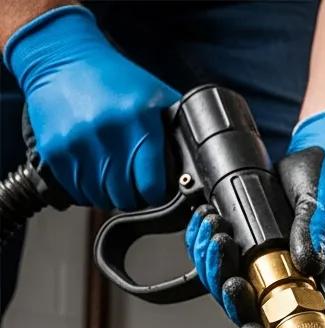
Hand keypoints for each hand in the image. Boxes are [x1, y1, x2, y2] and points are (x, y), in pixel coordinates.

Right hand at [4, 5, 179, 209]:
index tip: (155, 188)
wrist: (62, 57)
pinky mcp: (53, 150)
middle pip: (127, 197)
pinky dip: (86, 188)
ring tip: (112, 173)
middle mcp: (106, 133)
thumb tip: (196, 166)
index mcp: (138, 120)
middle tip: (134, 181)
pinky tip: (92, 169)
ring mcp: (76, 143)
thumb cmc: (113, 78)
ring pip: (101, 198)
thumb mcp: (155, 96)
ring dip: (109, 194)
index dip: (157, 192)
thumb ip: (177, 130)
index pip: (152, 186)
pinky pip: (76, 191)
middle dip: (134, 195)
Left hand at [184, 108, 324, 327]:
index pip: (288, 320)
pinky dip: (205, 243)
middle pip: (248, 306)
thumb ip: (315, 232)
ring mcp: (268, 262)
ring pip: (228, 282)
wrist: (322, 154)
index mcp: (314, 279)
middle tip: (220, 249)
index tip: (246, 327)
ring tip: (211, 226)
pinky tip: (205, 221)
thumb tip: (305, 263)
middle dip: (225, 286)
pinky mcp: (250, 244)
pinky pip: (220, 257)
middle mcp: (289, 277)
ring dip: (211, 261)